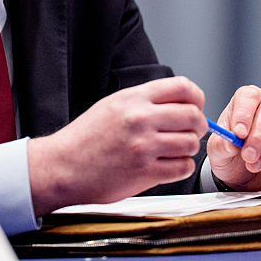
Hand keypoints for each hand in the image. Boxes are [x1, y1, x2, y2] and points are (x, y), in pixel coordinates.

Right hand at [27, 76, 207, 214]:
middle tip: (192, 131)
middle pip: (192, 115)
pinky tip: (169, 165)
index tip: (196, 106)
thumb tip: (180, 103)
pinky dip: (181, 167)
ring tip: (175, 150)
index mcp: (132, 99)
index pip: (182, 88)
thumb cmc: (85, 138)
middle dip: (198, 125)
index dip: (196, 97)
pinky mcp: (145, 172)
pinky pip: (182, 167)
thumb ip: (145, 101)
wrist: (62, 167)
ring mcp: (143, 146)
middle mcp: (139, 119)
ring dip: (188, 148)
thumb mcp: (112, 105)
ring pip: (191, 143)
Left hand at [206, 86, 260, 191]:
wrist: (247, 178)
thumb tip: (230, 143)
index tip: (239, 134)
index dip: (244, 114)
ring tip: (254, 166)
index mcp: (248, 99)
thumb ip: (221, 145)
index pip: (249, 97)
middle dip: (258, 137)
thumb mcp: (219, 151)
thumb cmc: (232, 155)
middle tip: (248, 156)